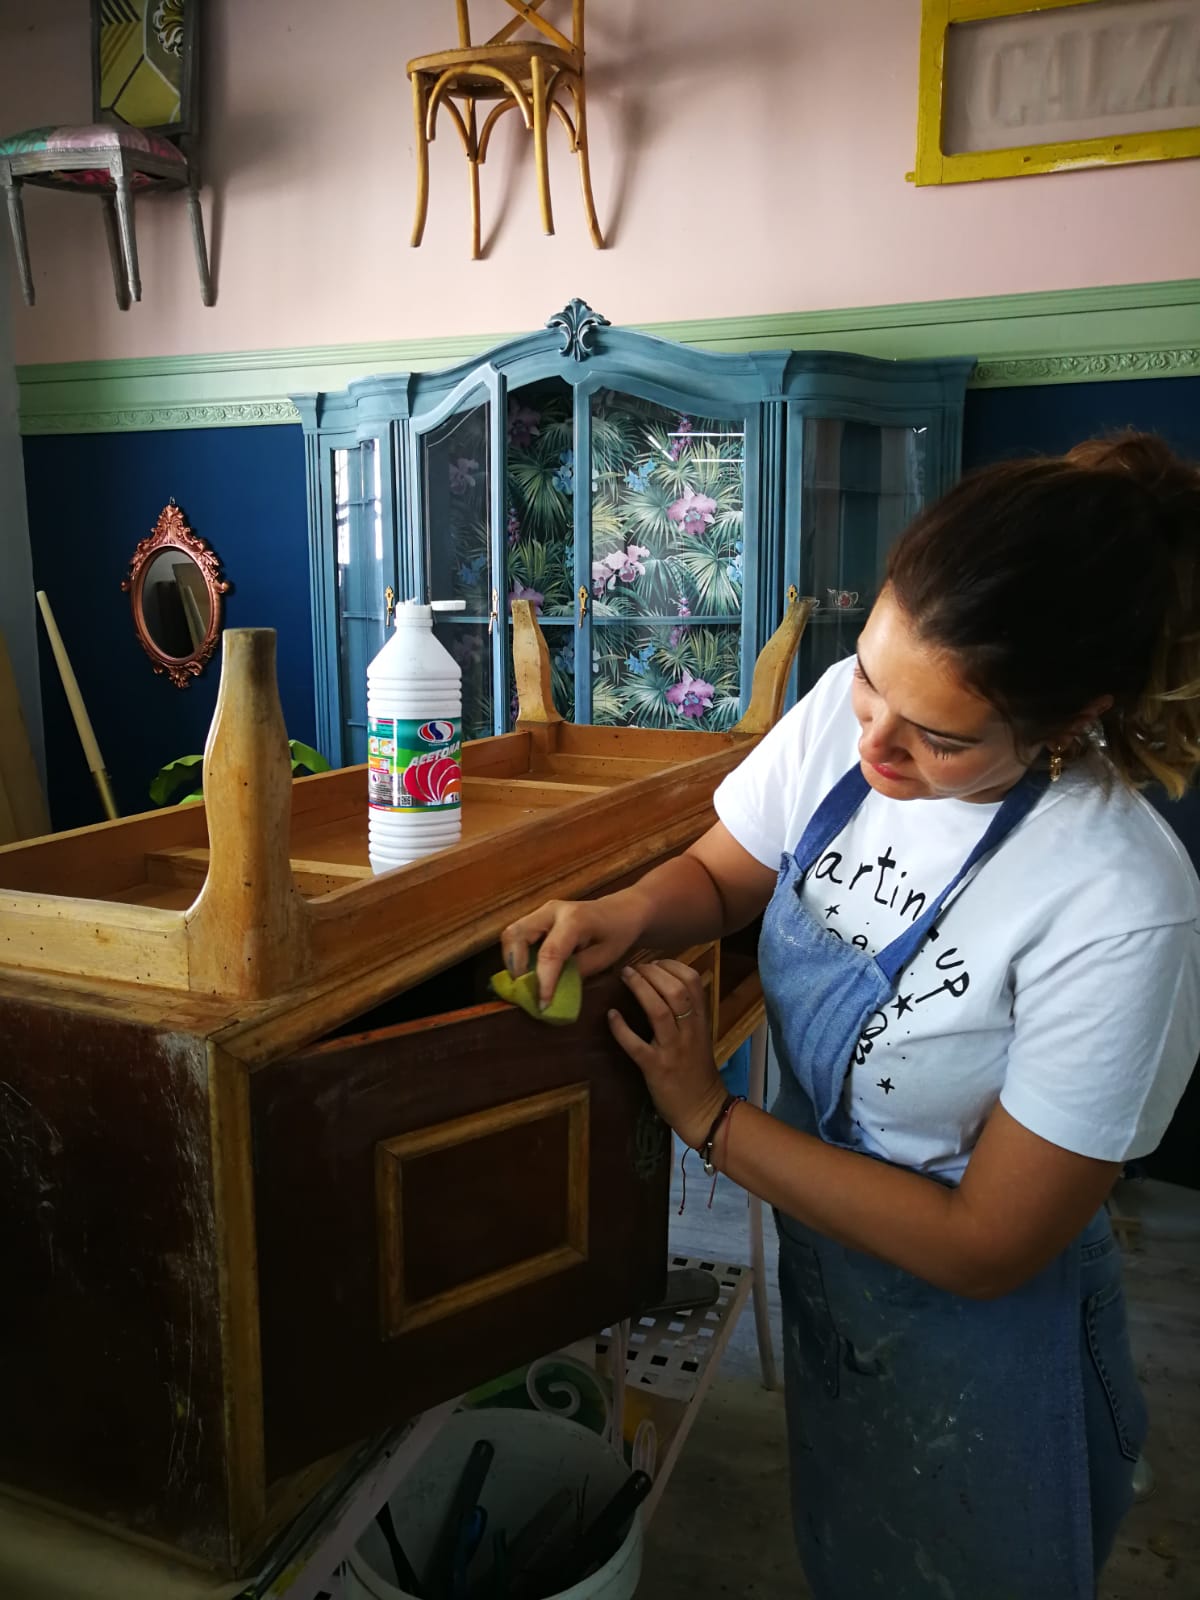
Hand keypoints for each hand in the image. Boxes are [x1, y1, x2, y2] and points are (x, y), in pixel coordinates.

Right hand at [501, 890, 646, 1009]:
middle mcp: (552, 911)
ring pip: (511, 934)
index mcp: (575, 920)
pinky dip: (517, 956)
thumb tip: (552, 993)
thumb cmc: (618, 933)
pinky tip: (529, 971)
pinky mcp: (539, 917)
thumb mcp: (604, 958)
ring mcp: (542, 911)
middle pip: (516, 934)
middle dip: (515, 966)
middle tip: (525, 990)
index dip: (543, 981)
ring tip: (526, 983)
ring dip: (512, 961)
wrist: (623, 909)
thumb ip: (576, 973)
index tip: (542, 1005)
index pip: (550, 953)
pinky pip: (518, 935)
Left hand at [608, 959, 726, 1149]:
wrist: (702, 1108)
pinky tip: (611, 1015)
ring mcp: (673, 1049)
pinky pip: (636, 1045)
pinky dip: (621, 1028)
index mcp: (700, 1020)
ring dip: (640, 988)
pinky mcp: (656, 1068)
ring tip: (625, 976)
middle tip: (634, 967)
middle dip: (652, 972)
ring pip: (659, 1011)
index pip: (693, 981)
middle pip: (676, 990)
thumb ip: (689, 1011)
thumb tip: (665, 982)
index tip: (654, 962)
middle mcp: (689, 1030)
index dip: (672, 965)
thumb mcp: (700, 1035)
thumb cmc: (696, 1070)